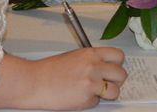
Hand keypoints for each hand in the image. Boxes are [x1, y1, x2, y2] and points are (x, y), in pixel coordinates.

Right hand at [0, 47, 126, 109]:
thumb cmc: (48, 70)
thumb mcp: (73, 57)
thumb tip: (102, 67)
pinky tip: (79, 96)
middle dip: (116, 80)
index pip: (118, 55)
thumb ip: (90, 61)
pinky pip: (97, 102)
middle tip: (106, 82)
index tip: (113, 68)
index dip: (117, 64)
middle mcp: (94, 66)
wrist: (34, 82)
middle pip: (121, 74)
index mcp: (90, 53)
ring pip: (115, 91)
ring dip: (107, 93)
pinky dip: (90, 101)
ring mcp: (92, 83)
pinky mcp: (87, 98)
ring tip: (93, 92)